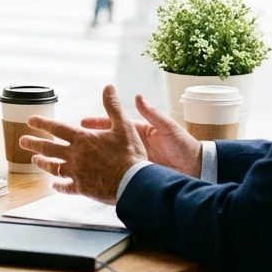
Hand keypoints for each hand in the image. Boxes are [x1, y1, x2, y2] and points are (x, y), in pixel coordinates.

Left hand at [19, 85, 146, 204]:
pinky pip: (66, 187)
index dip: (42, 123)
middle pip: (49, 148)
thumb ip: (112, 106)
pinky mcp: (82, 188)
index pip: (57, 128)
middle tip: (22, 141)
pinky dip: (59, 186)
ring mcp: (76, 173)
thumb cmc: (128, 154)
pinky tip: (54, 185)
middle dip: (34, 144)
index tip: (30, 121)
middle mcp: (75, 156)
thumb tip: (108, 87)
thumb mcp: (123, 125)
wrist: (132, 182)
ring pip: (54, 167)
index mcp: (83, 139)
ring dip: (43, 163)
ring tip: (35, 160)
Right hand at [80, 94, 202, 177]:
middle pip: (109, 142)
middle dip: (92, 141)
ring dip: (97, 157)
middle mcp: (135, 145)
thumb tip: (138, 96)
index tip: (83, 121)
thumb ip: (152, 113)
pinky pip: (121, 172)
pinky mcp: (140, 173)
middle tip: (74, 139)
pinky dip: (109, 173)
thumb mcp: (168, 127)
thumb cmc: (184, 145)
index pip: (115, 125)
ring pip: (112, 158)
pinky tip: (96, 175)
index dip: (99, 123)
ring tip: (78, 159)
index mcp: (141, 131)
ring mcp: (136, 159)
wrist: (197, 168)